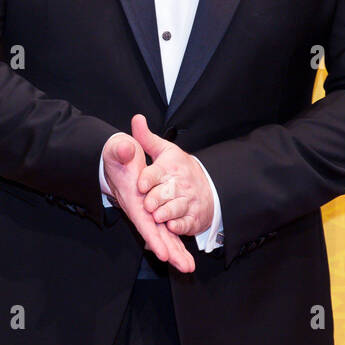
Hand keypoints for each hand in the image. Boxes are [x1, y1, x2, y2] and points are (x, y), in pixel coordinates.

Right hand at [102, 132, 194, 273]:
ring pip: (162, 236)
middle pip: (155, 235)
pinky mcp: (153, 212)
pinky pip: (166, 231)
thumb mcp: (117, 148)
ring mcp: (146, 212)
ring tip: (189, 267)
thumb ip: (121, 149)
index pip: (143, 220)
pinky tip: (185, 257)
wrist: (117, 157)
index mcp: (132, 196)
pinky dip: (175, 244)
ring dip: (175, 252)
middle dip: (169, 251)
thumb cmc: (118, 154)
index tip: (163, 252)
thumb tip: (127, 148)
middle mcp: (139, 208)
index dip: (153, 236)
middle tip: (185, 267)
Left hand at [131, 114, 214, 237]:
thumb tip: (136, 118)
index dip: (148, 179)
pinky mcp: (192, 218)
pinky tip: (171, 226)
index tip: (141, 184)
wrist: (209, 186)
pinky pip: (185, 223)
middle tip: (148, 205)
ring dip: (166, 213)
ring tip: (157, 216)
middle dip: (156, 199)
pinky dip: (179, 226)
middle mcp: (179, 184)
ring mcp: (187, 201)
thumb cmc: (180, 168)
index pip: (157, 172)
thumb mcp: (165, 150)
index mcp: (170, 167)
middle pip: (165, 193)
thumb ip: (147, 138)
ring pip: (175, 208)